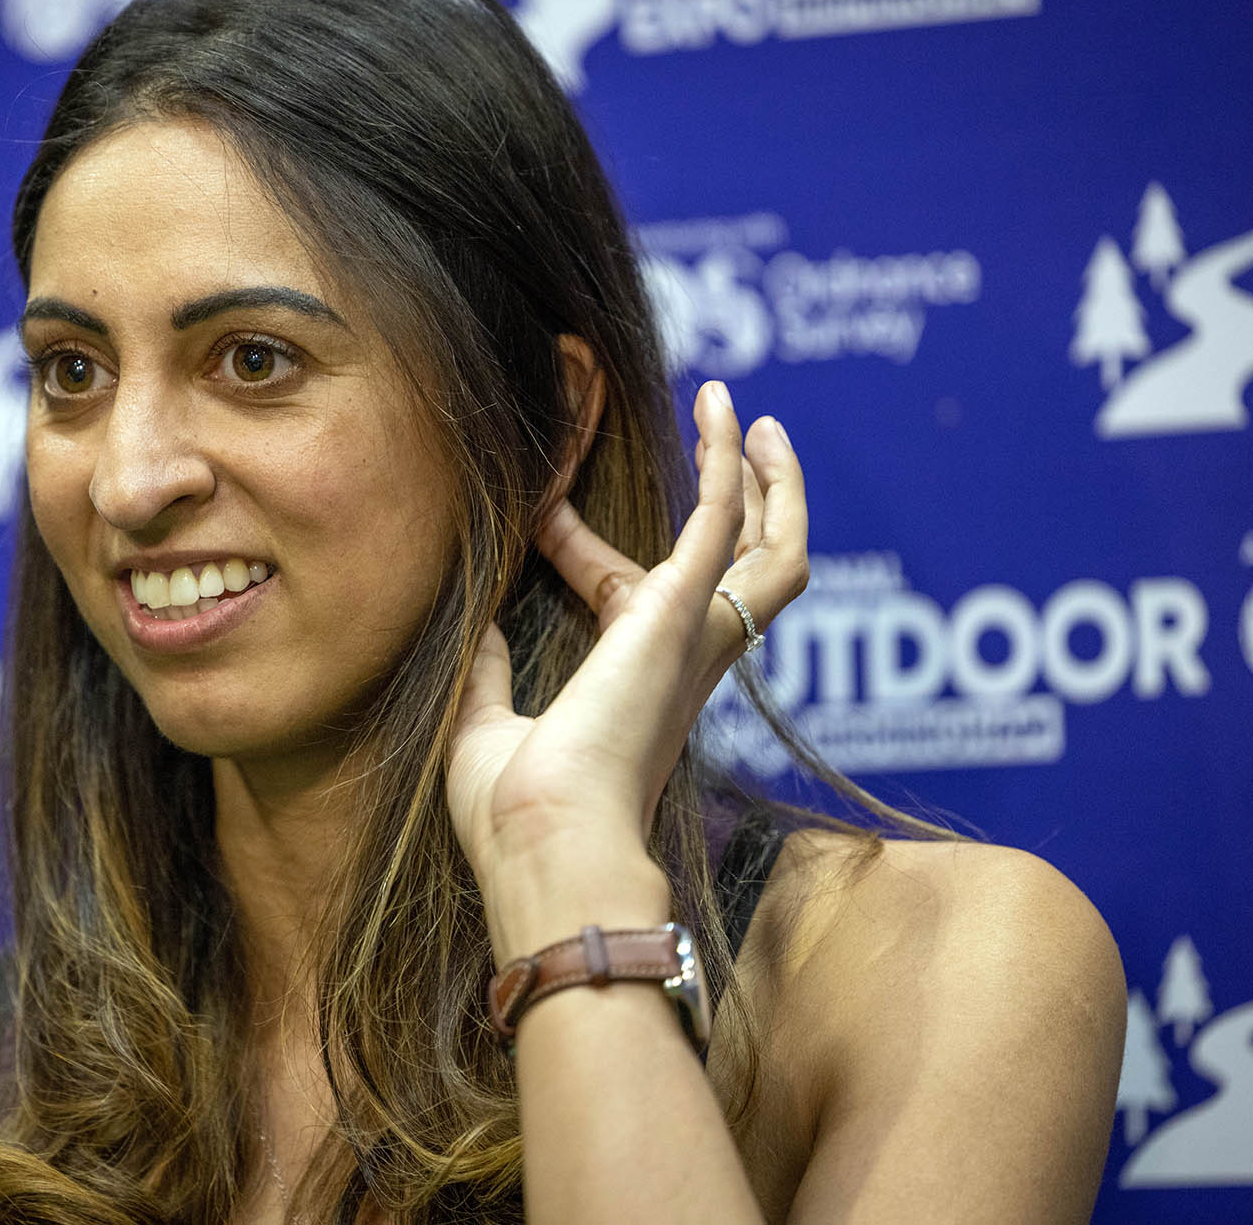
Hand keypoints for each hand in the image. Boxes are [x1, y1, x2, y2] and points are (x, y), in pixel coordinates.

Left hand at [444, 382, 809, 895]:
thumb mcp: (485, 729)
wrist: (543, 844)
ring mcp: (693, 638)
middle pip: (753, 579)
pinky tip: (721, 408)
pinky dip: (728, 459)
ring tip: (750, 421)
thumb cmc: (515, 817)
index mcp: (640, 693)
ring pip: (775, 555)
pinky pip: (724, 519)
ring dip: (773, 488)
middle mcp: (685, 667)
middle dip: (757, 512)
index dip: (585, 549)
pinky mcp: (682, 611)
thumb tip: (477, 621)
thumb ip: (487, 671)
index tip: (537, 514)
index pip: (634, 600)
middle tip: (749, 447)